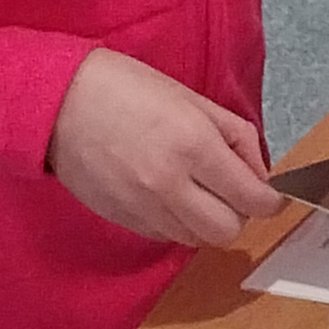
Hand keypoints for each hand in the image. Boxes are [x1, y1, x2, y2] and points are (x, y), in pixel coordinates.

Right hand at [48, 46, 277, 247]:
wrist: (58, 103)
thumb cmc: (129, 88)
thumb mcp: (195, 100)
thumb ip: (236, 137)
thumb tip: (259, 174)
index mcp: (194, 146)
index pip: (250, 197)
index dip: (269, 200)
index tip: (271, 195)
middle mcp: (168, 185)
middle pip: (226, 231)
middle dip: (240, 215)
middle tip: (235, 193)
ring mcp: (141, 208)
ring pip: (195, 240)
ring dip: (207, 222)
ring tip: (201, 193)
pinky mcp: (119, 220)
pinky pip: (164, 236)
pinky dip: (177, 224)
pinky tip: (172, 197)